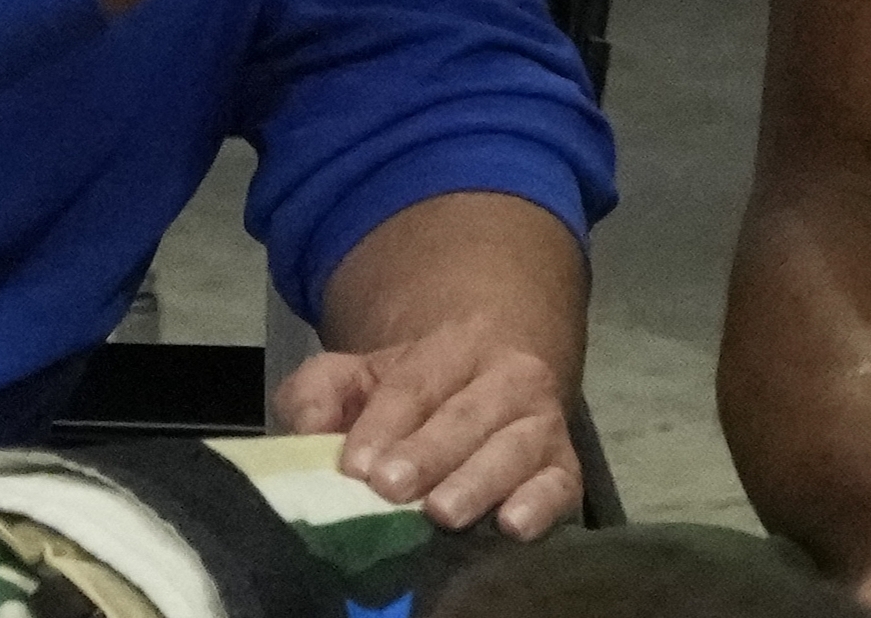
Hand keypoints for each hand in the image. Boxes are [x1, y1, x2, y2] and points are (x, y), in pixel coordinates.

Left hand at [277, 317, 581, 539]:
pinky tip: (514, 525)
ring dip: (478, 481)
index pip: (415, 383)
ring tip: (442, 511)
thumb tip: (305, 427)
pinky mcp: (565, 467)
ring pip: (513, 448)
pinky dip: (542, 505)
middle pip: (465, 415)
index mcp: (455, 345)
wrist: (493, 372)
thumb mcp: (364, 372)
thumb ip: (321, 390)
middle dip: (428, 453)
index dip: (385, 423)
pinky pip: (561, 485)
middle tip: (391, 487)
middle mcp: (508, 377)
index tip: (357, 464)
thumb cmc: (418, 385)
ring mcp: (541, 421)